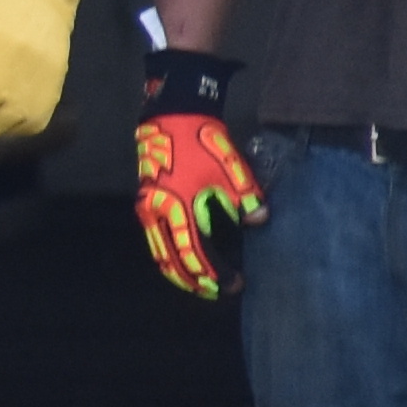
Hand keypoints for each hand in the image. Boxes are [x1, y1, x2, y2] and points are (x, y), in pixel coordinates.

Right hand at [128, 43, 261, 301]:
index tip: (233, 285)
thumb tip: (261, 222)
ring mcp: (147, 209)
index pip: (196, 254)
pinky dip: (169, 254)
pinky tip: (183, 257)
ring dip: (179, 272)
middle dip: (194, 281)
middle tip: (215, 291)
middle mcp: (158, 214)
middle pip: (172, 262)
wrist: (172, 115)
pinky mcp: (146, 203)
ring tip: (199, 282)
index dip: (215, 274)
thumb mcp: (231, 169)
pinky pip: (155, 240)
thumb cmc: (202, 141)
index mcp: (179, 208)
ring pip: (159, 253)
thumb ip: (247, 199)